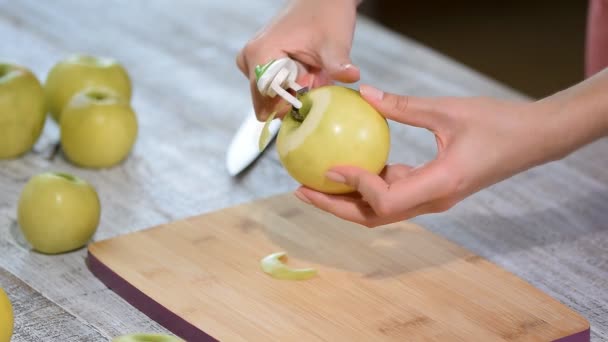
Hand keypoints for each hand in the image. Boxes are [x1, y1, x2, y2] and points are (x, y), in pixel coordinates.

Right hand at [236, 0, 360, 119]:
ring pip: (272, 97)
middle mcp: (249, 60)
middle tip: (313, 78)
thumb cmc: (327, 15)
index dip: (289, 106)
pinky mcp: (259, 63)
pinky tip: (307, 70)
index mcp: (259, 54)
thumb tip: (352, 76)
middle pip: (267, 102)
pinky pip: (274, 88)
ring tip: (311, 71)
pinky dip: (292, 86)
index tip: (309, 94)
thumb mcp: (334, 43)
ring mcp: (251, 62)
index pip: (265, 102)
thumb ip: (338, 65)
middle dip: (292, 99)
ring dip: (294, 92)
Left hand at [294, 84, 564, 226]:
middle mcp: (433, 200)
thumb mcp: (448, 111)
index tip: (329, 166)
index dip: (354, 186)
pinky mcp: (433, 189)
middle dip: (335, 207)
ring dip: (347, 199)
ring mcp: (433, 198)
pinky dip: (369, 185)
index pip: (386, 200)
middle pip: (374, 217)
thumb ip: (404, 107)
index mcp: (440, 185)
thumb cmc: (499, 124)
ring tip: (316, 180)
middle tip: (301, 189)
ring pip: (381, 210)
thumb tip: (365, 95)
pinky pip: (394, 194)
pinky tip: (351, 164)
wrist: (534, 139)